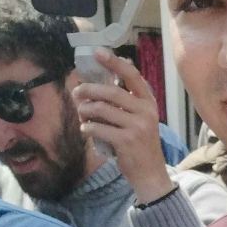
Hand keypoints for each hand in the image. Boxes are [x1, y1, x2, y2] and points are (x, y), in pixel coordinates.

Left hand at [72, 49, 174, 205]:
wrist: (150, 174)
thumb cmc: (140, 145)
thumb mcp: (140, 120)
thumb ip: (126, 101)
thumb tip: (100, 80)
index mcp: (149, 103)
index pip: (132, 76)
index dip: (114, 62)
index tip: (98, 52)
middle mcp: (146, 112)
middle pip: (110, 91)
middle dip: (88, 90)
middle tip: (76, 92)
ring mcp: (137, 127)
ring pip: (100, 109)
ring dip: (85, 111)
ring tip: (82, 116)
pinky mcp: (126, 141)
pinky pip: (98, 128)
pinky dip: (87, 128)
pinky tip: (86, 130)